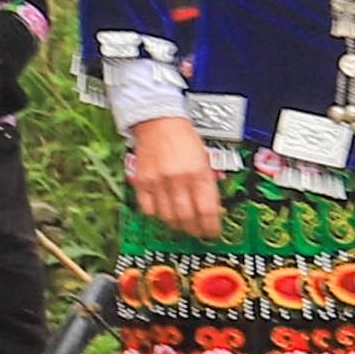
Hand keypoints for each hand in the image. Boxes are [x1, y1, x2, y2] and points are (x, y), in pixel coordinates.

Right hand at [126, 114, 222, 238]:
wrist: (158, 121)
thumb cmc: (183, 137)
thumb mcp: (205, 159)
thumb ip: (208, 185)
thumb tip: (213, 210)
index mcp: (198, 173)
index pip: (207, 211)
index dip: (211, 227)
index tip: (212, 232)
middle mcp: (178, 178)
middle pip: (187, 217)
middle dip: (194, 229)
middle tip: (197, 231)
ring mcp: (158, 181)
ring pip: (168, 216)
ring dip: (176, 224)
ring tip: (181, 223)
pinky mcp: (141, 181)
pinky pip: (148, 208)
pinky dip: (157, 214)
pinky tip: (163, 210)